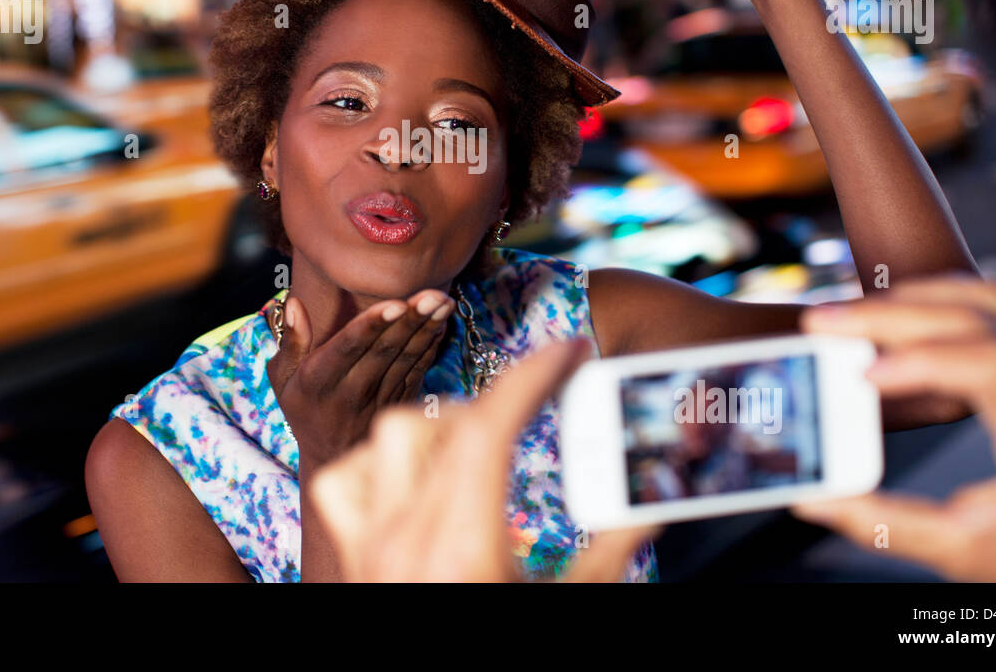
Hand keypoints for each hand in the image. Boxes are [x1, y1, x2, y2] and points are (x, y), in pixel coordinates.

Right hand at [268, 289, 454, 469]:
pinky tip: (442, 324)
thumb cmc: (304, 408)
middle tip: (433, 295)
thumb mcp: (283, 380)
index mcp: (319, 380)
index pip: (348, 348)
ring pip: (406, 359)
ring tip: (443, 303)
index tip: (395, 304)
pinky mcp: (398, 403)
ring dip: (427, 330)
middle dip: (410, 321)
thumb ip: (291, 342)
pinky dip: (431, 347)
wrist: (331, 459)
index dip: (372, 326)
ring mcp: (379, 399)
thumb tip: (294, 303)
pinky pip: (417, 371)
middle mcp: (351, 390)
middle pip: (384, 350)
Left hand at [309, 336, 659, 580]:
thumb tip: (652, 505)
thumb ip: (610, 551)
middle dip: (494, 405)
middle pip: (437, 423)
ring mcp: (369, 545)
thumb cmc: (504, 657)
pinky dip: (378, 462)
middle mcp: (405, 536)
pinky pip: (343, 480)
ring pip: (383, 440)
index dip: (532, 376)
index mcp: (463, 545)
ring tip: (479, 448)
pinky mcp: (353, 557)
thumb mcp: (568, 605)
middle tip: (536, 415)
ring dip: (435, 428)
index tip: (568, 353)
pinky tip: (417, 480)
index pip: (488, 426)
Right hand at [792, 276, 995, 580]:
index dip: (922, 360)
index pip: (993, 368)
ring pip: (993, 290)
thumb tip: (814, 498)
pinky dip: (951, 290)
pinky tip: (910, 308)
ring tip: (857, 313)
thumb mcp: (966, 551)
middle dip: (888, 313)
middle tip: (821, 323)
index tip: (864, 376)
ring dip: (917, 295)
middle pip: (976, 317)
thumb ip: (889, 525)